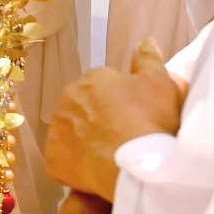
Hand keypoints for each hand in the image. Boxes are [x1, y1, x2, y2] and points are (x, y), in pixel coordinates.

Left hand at [43, 40, 185, 203]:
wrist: (136, 164)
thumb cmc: (150, 120)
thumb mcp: (160, 83)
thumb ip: (149, 60)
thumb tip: (146, 41)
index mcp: (92, 78)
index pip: (102, 85)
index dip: (120, 102)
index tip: (135, 116)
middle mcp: (67, 98)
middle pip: (83, 107)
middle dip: (99, 118)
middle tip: (123, 136)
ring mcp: (57, 129)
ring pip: (71, 132)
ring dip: (86, 140)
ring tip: (111, 155)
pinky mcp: (53, 158)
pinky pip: (63, 159)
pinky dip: (76, 165)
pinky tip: (96, 171)